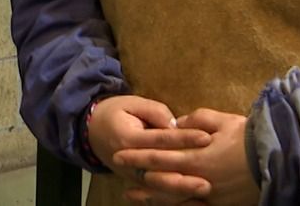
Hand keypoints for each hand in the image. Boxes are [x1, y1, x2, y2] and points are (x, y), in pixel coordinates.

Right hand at [89, 96, 212, 201]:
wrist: (91, 129)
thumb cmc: (116, 113)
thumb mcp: (132, 103)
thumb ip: (154, 111)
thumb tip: (176, 124)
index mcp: (128, 138)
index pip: (161, 139)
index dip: (184, 138)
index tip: (206, 138)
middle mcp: (129, 161)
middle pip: (159, 172)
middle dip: (184, 178)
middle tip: (208, 182)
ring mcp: (130, 174)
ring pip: (157, 187)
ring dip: (180, 193)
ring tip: (202, 193)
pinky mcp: (134, 181)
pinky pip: (154, 194)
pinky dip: (172, 200)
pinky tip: (191, 202)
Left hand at [114, 108, 259, 205]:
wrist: (278, 160)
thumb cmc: (249, 138)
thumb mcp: (221, 120)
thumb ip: (196, 120)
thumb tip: (179, 124)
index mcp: (196, 156)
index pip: (159, 156)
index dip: (137, 156)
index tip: (119, 154)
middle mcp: (198, 178)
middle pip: (160, 179)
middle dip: (138, 175)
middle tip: (119, 171)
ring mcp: (209, 195)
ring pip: (173, 198)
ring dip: (150, 196)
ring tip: (131, 195)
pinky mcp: (220, 205)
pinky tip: (163, 205)